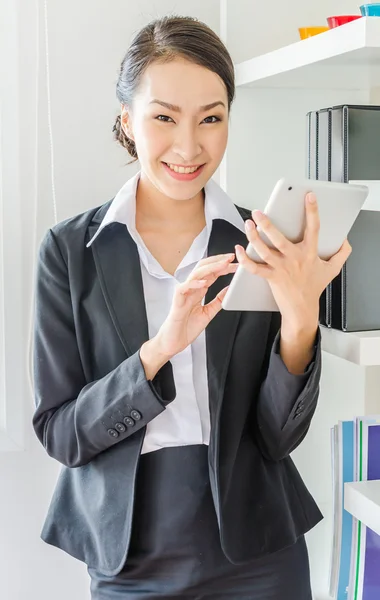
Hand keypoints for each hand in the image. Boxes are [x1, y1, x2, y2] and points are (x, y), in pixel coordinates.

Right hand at [155, 253, 237, 358]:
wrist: (173, 342)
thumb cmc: (186, 328)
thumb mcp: (208, 313)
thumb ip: (218, 301)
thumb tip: (230, 290)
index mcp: (198, 290)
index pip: (212, 273)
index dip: (223, 266)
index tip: (236, 263)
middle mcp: (191, 289)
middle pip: (203, 268)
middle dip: (218, 261)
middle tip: (232, 257)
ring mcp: (183, 294)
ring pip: (195, 274)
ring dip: (210, 268)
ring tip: (223, 265)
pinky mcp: (177, 302)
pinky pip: (184, 288)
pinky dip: (194, 283)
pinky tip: (204, 282)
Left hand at [234, 192, 351, 332]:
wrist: (302, 308)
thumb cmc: (314, 287)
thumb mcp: (332, 269)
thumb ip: (341, 254)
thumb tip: (345, 241)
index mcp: (310, 253)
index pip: (314, 228)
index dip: (312, 211)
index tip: (308, 196)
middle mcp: (294, 259)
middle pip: (279, 239)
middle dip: (267, 224)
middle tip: (258, 212)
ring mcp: (281, 268)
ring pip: (264, 251)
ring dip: (253, 237)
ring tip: (248, 224)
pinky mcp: (271, 277)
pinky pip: (255, 268)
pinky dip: (245, 259)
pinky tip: (239, 248)